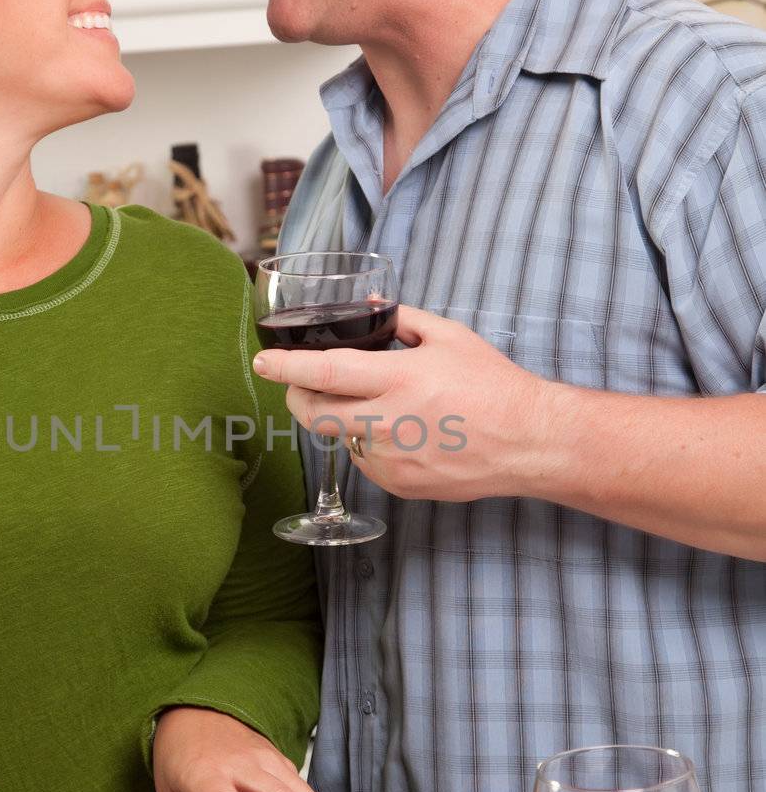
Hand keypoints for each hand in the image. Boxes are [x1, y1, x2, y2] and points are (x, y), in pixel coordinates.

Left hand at [252, 304, 555, 501]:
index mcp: (400, 379)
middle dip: (297, 397)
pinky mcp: (399, 484)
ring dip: (341, 420)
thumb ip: (402, 320)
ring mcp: (392, 458)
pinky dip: (369, 445)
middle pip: (314, 414)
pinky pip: (364, 462)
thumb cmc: (493, 385)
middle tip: (300, 385)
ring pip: (339, 438)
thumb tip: (367, 306)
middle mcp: (390, 421)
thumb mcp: (450, 337)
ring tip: (376, 406)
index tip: (262, 361)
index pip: (324, 373)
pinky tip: (401, 433)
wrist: (528, 441)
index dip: (285, 368)